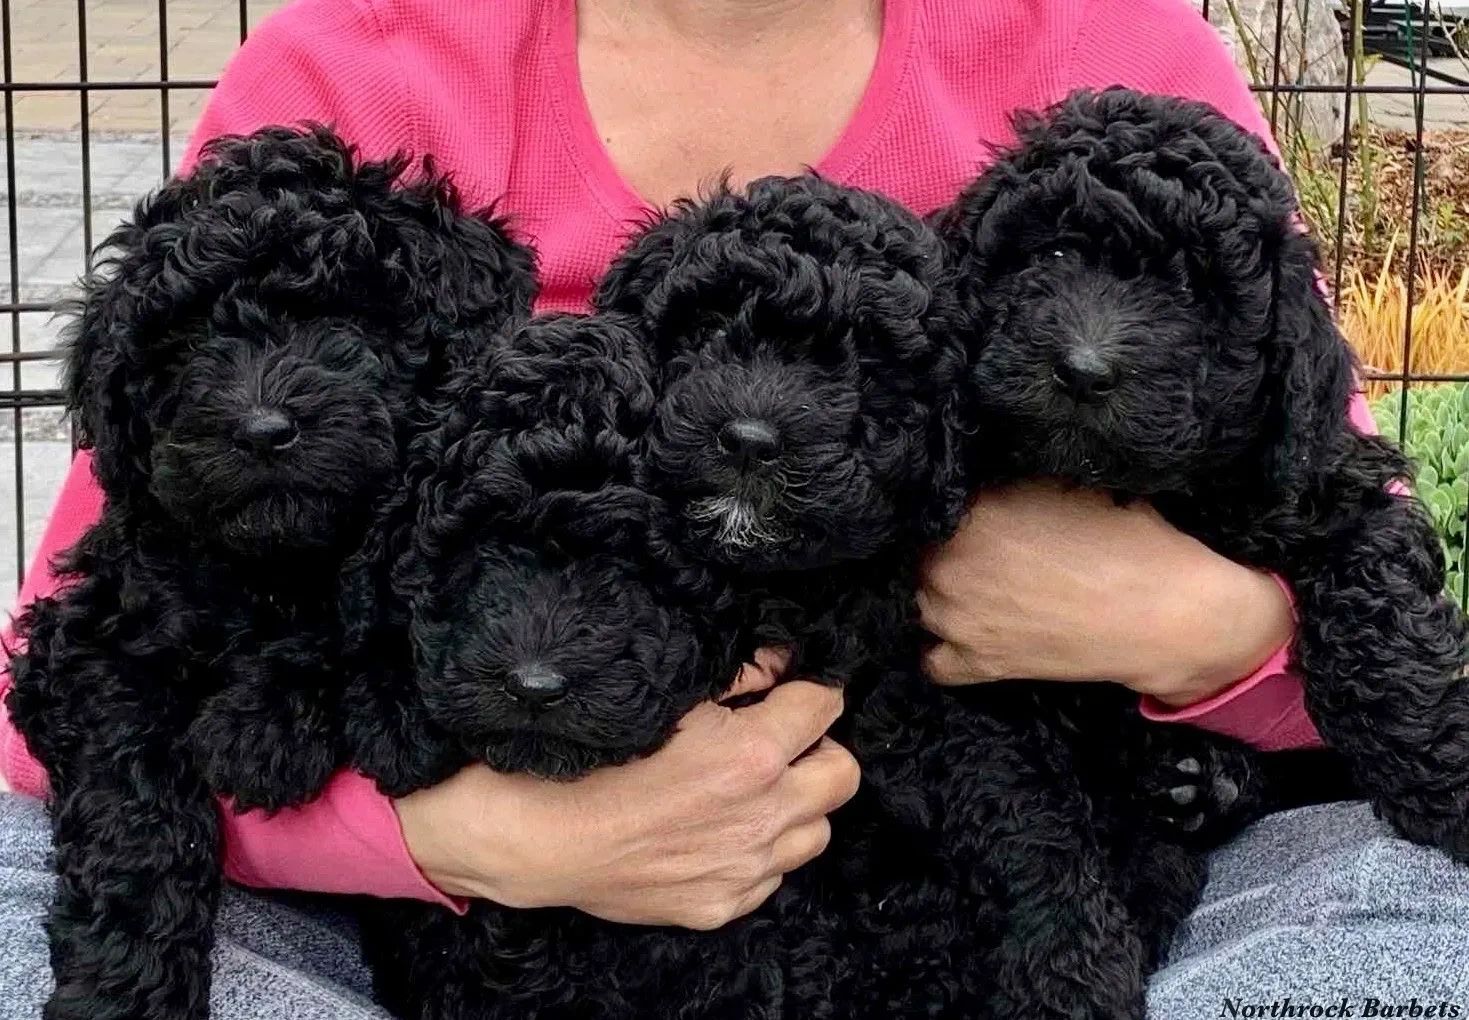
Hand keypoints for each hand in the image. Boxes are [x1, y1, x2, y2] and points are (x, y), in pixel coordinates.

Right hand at [394, 648, 858, 929]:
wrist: (540, 838)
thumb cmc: (594, 758)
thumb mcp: (667, 697)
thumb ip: (738, 677)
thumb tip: (781, 660)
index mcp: (752, 755)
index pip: (825, 706)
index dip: (811, 689)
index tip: (793, 689)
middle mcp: (763, 815)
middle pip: (843, 774)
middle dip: (819, 749)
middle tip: (780, 740)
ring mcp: (746, 868)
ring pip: (817, 831)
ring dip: (796, 805)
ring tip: (752, 790)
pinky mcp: (723, 905)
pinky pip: (773, 875)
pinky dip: (759, 850)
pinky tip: (718, 830)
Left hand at [917, 481, 1292, 705]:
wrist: (1165, 618)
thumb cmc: (1129, 545)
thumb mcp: (1072, 489)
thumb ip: (1021, 484)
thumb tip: (998, 476)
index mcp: (975, 511)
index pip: (936, 499)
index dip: (955, 503)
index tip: (969, 506)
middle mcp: (951, 563)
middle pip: (919, 548)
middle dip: (942, 544)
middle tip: (972, 546)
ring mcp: (956, 618)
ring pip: (917, 598)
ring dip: (935, 591)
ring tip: (967, 585)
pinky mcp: (977, 665)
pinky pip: (931, 660)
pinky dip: (940, 649)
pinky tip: (959, 635)